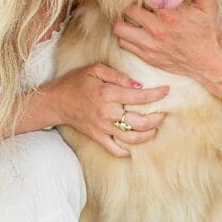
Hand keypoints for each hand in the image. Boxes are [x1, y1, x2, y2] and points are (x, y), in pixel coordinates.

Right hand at [47, 63, 168, 157]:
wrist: (55, 101)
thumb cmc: (76, 82)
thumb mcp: (95, 70)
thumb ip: (117, 76)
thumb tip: (138, 85)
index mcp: (108, 94)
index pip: (139, 97)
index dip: (156, 94)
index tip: (166, 91)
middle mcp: (107, 113)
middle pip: (139, 122)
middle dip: (156, 119)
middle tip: (163, 114)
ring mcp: (102, 127)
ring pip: (131, 138)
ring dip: (147, 135)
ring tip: (154, 129)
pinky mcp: (97, 137)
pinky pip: (114, 149)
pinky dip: (125, 151)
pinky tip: (134, 147)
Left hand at [112, 0, 221, 105]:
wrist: (212, 63)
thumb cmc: (210, 33)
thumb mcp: (208, 5)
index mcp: (170, 13)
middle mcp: (157, 29)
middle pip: (126, 10)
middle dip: (128, 3)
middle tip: (131, 0)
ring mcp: (151, 45)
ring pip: (119, 29)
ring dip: (122, 20)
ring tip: (127, 16)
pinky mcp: (148, 57)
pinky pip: (125, 44)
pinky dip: (125, 36)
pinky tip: (134, 31)